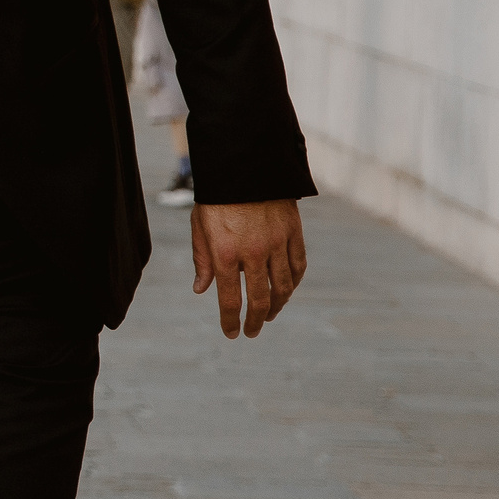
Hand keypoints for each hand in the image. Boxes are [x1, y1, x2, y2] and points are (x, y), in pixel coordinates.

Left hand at [189, 198, 306, 336]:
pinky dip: (294, 282)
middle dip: (255, 321)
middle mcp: (253, 252)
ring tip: (269, 315)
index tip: (231, 333)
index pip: (229, 298)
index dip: (230, 320)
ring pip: (283, 287)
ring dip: (277, 306)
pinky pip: (298, 266)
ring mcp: (276, 243)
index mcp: (225, 252)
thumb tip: (201, 289)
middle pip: (259, 299)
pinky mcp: (293, 232)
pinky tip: (287, 290)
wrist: (243, 165)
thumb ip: (202, 259)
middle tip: (252, 331)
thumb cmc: (216, 197)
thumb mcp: (199, 226)